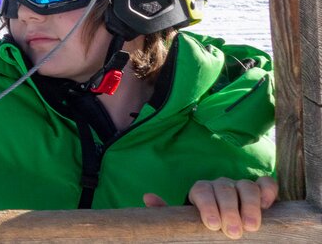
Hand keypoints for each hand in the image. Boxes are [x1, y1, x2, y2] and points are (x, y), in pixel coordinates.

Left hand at [143, 176, 277, 238]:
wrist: (224, 224)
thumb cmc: (203, 223)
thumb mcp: (186, 220)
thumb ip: (169, 211)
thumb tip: (148, 198)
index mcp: (201, 191)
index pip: (201, 190)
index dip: (207, 206)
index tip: (212, 225)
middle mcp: (221, 185)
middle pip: (224, 189)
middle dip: (228, 209)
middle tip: (233, 232)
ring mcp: (241, 186)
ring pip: (246, 186)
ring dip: (249, 205)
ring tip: (251, 227)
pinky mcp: (261, 191)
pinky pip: (266, 184)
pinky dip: (268, 191)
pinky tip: (268, 206)